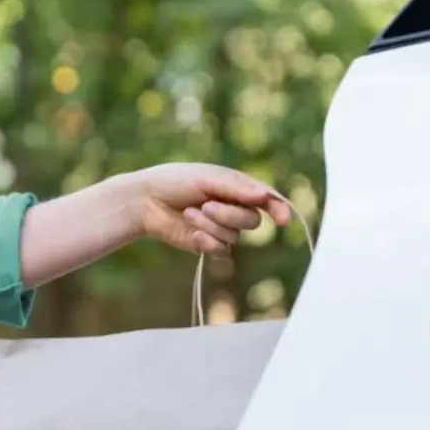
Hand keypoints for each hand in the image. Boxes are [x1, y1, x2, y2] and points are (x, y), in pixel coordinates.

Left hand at [127, 163, 292, 254]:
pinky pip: (221, 251)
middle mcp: (233, 208)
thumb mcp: (206, 179)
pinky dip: (207, 242)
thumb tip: (265, 196)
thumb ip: (237, 189)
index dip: (278, 208)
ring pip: (234, 237)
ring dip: (211, 226)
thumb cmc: (175, 182)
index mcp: (236, 187)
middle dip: (229, 215)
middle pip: (252, 221)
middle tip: (206, 205)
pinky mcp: (208, 244)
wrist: (145, 201)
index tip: (283, 219)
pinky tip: (191, 233)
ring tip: (189, 213)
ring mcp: (221, 228)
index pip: (266, 200)